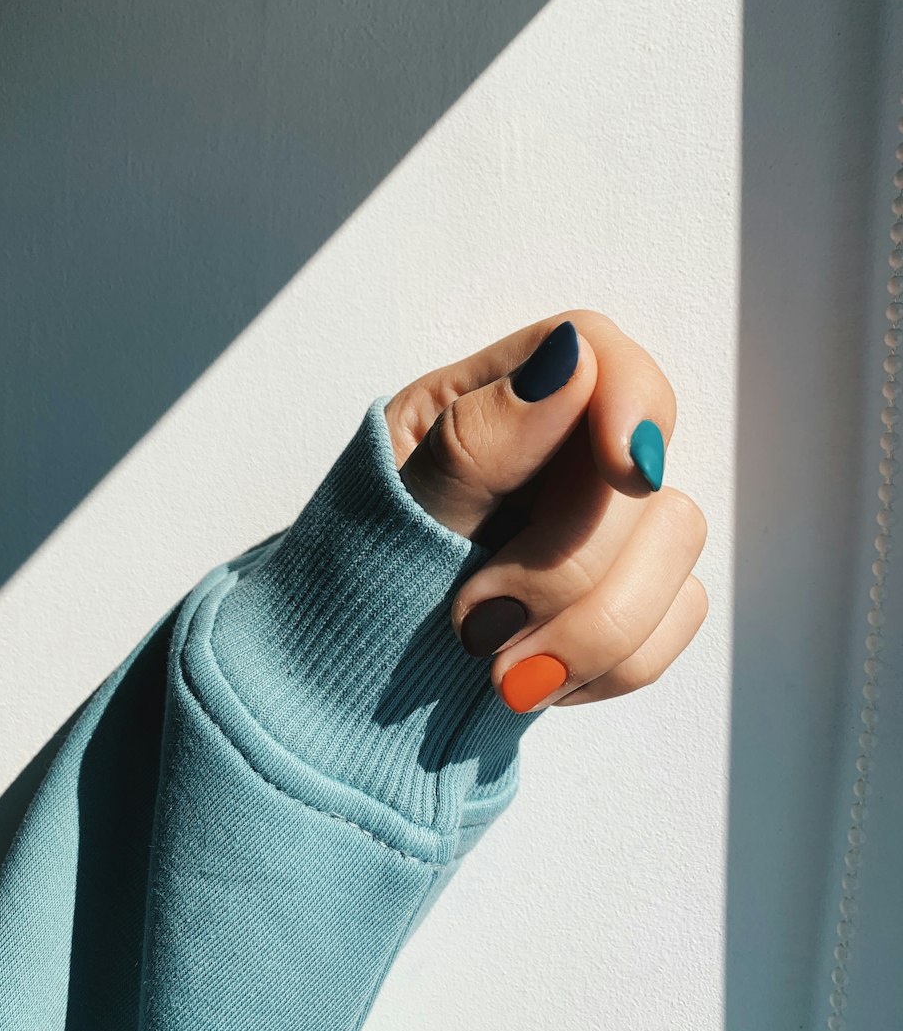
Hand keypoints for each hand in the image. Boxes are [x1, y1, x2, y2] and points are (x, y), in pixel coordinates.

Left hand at [383, 311, 708, 713]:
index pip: (597, 350)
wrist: (353, 680)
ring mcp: (608, 518)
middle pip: (641, 468)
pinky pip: (676, 615)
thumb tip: (572, 360)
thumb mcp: (397, 508)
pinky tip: (540, 677)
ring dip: (592, 629)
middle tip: (478, 626)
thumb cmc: (362, 575)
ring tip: (501, 676)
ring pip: (677, 543)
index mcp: (496, 397)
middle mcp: (566, 447)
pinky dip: (609, 664)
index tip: (623, 468)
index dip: (630, 400)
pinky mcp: (634, 589)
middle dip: (566, 566)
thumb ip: (480, 439)